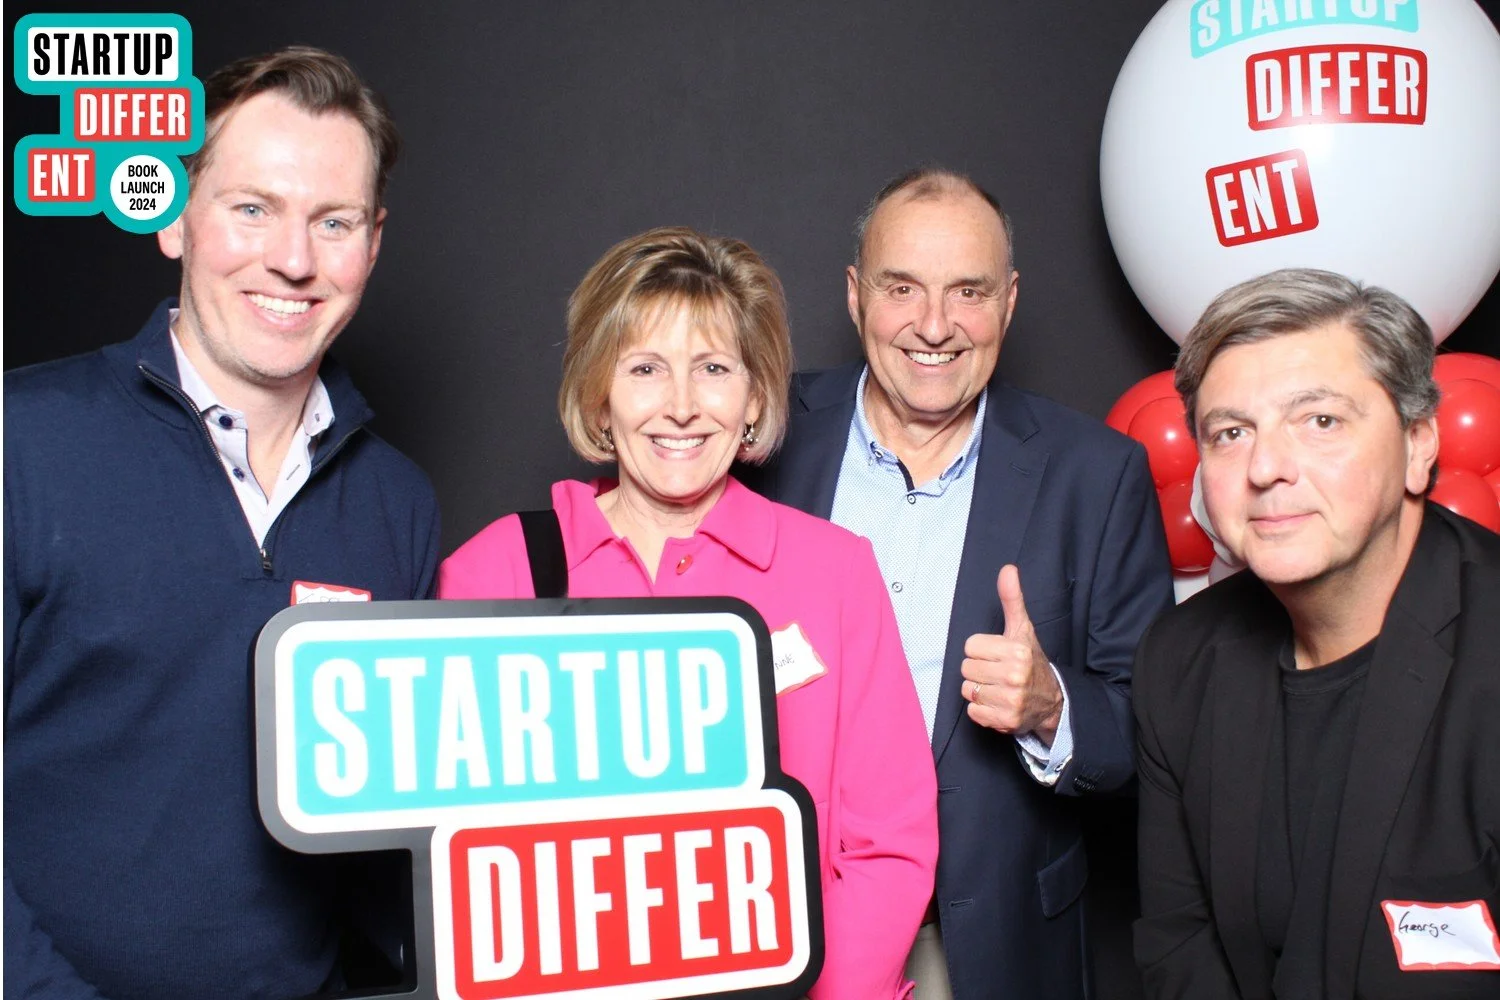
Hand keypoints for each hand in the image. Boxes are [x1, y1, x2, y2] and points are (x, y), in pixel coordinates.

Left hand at [961, 564, 1063, 742]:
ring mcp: (1011, 700)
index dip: (981, 650)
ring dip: (979, 690)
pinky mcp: (1005, 721)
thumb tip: (1008, 569)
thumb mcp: (1022, 629)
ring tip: (998, 687)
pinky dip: (982, 710)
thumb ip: (1012, 599)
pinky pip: (973, 712)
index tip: (997, 654)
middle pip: (966, 668)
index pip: (970, 646)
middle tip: (998, 672)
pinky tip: (998, 703)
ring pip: (968, 689)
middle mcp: (1016, 675)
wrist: (1051, 701)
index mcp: (1017, 650)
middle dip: (979, 669)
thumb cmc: (1030, 660)